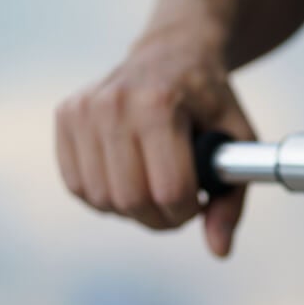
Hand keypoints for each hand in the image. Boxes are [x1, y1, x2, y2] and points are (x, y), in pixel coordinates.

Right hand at [55, 27, 253, 256]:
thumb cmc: (209, 100)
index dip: (188, 212)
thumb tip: (220, 251)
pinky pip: (78, 186)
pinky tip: (130, 179)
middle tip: (179, 205)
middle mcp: (114, 104)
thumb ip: (232, 199)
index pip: (169, 191)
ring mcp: (84, 109)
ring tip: (156, 188)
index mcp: (160, 105)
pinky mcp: (66, 117)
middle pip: (131, 200)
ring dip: (133, 210)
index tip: (199, 203)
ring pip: (102, 199)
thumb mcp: (238, 140)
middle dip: (161, 218)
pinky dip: (106, 197)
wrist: (174, 54)